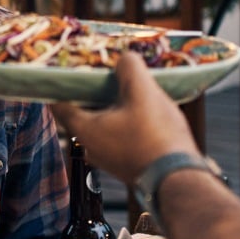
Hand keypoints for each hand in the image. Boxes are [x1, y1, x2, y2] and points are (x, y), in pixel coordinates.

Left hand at [52, 53, 198, 182]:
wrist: (180, 180)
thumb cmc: (156, 136)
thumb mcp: (143, 93)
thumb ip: (129, 68)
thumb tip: (124, 58)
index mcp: (84, 130)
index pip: (59, 103)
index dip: (64, 83)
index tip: (75, 67)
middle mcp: (91, 147)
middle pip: (82, 111)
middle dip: (93, 90)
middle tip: (108, 71)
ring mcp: (109, 158)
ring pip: (103, 123)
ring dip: (112, 105)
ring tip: (129, 86)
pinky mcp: (127, 164)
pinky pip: (119, 135)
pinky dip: (125, 120)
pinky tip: (144, 109)